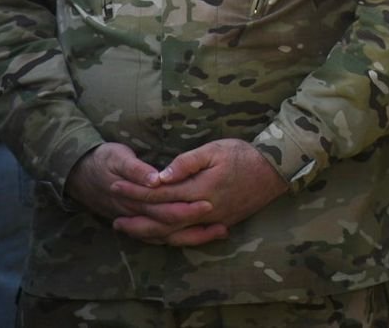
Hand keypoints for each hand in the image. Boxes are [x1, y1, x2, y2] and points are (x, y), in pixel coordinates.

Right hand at [64, 143, 213, 239]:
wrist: (78, 173)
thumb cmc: (102, 161)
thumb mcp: (117, 157)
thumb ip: (137, 169)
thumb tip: (155, 179)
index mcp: (134, 199)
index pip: (164, 210)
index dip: (186, 209)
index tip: (209, 204)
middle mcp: (136, 214)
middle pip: (169, 227)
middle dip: (196, 226)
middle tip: (223, 224)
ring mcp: (136, 220)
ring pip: (166, 236)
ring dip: (193, 236)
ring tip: (220, 232)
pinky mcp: (137, 221)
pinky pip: (160, 236)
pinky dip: (179, 237)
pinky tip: (200, 235)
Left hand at [110, 138, 288, 246]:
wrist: (276, 171)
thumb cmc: (244, 155)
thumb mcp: (216, 149)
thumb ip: (187, 162)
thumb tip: (161, 175)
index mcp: (200, 188)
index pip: (160, 192)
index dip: (136, 190)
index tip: (115, 185)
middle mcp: (203, 210)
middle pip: (162, 219)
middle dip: (136, 216)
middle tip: (112, 216)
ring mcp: (212, 221)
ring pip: (174, 234)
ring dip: (148, 232)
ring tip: (128, 230)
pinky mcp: (220, 225)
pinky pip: (189, 238)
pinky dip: (169, 239)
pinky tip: (157, 236)